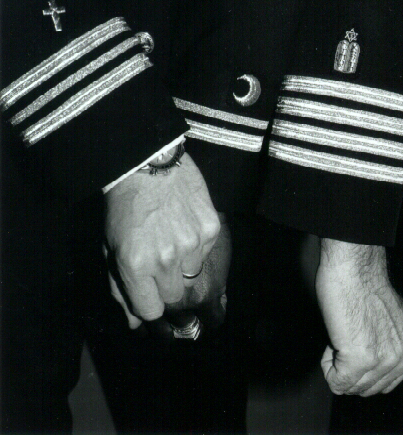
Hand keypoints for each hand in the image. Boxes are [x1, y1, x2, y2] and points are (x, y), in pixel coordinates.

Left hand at [105, 152, 219, 325]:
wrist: (149, 162)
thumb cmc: (124, 204)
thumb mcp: (109, 246)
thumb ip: (119, 287)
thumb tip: (134, 322)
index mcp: (136, 266)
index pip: (150, 311)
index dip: (149, 304)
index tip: (149, 294)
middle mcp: (166, 260)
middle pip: (174, 297)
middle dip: (165, 284)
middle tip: (159, 260)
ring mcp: (192, 244)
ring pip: (192, 273)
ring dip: (182, 261)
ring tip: (171, 233)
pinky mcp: (210, 228)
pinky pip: (206, 250)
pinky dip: (196, 242)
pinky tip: (184, 221)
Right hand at [316, 239, 402, 396]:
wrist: (353, 267)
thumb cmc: (364, 285)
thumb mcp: (392, 321)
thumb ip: (390, 345)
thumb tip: (375, 363)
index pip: (384, 383)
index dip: (363, 365)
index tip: (356, 339)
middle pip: (367, 389)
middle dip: (349, 368)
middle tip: (344, 336)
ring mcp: (384, 361)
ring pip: (351, 387)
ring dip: (337, 365)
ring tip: (339, 336)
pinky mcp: (360, 359)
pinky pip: (336, 382)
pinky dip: (327, 365)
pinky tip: (333, 340)